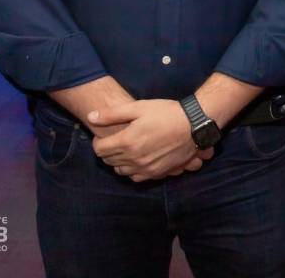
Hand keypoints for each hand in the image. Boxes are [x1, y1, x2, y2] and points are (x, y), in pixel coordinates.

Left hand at [88, 99, 208, 181]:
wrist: (194, 125)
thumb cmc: (166, 113)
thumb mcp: (139, 107)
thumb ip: (112, 114)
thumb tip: (90, 117)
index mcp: (127, 142)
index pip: (99, 150)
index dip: (98, 142)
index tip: (103, 135)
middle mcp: (134, 159)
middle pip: (108, 161)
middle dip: (107, 151)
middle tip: (114, 140)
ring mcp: (146, 168)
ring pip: (121, 171)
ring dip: (119, 162)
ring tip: (126, 149)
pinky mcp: (157, 173)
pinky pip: (136, 178)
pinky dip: (132, 170)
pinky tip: (138, 159)